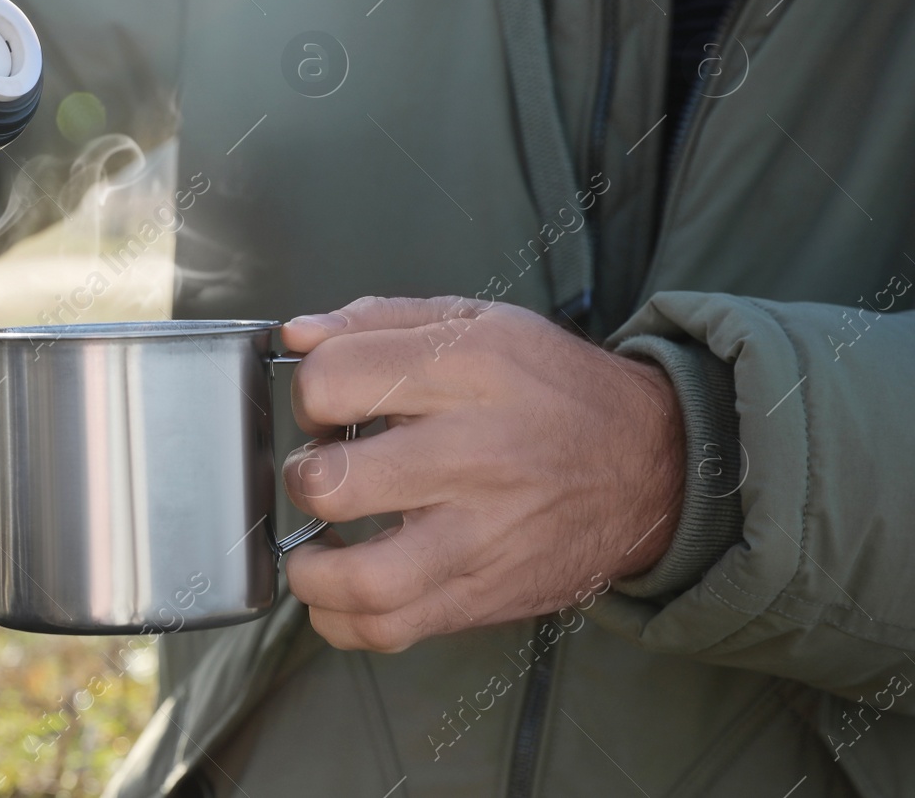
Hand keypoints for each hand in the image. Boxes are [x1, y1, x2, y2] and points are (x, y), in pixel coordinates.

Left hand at [280, 295, 684, 652]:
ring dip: (311, 569)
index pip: (332, 381)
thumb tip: (296, 336)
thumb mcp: (477, 322)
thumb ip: (377, 320)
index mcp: (464, 372)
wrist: (652, 465)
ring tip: (319, 547)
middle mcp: (473, 456)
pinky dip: (342, 618)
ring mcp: (481, 536)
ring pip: (361, 580)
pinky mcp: (485, 595)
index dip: (308, 393)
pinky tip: (343, 588)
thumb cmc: (550, 387)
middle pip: (334, 483)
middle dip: (302, 476)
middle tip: (320, 472)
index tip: (328, 406)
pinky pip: (389, 630)